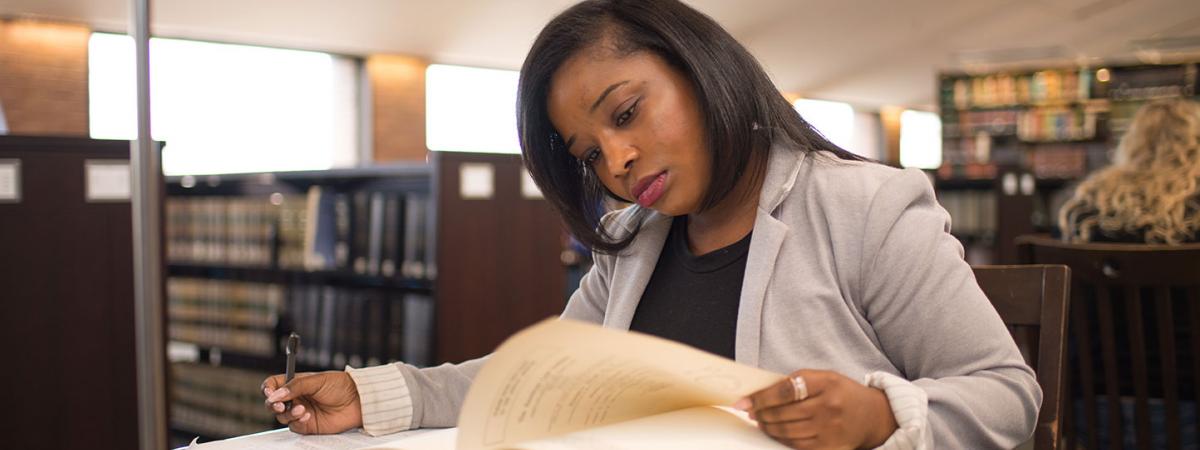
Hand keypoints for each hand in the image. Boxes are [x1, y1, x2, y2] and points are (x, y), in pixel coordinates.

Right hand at [261, 371, 362, 434]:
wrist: (357, 401)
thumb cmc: (340, 386)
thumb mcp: (317, 380)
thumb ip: (295, 386)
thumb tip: (276, 394)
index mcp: (296, 383)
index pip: (274, 385)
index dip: (268, 389)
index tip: (269, 392)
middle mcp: (296, 398)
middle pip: (272, 403)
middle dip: (272, 404)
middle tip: (279, 405)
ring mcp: (301, 412)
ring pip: (282, 416)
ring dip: (288, 413)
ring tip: (302, 409)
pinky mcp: (308, 425)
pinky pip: (294, 426)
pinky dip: (297, 422)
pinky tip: (307, 416)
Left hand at [734, 369, 897, 449]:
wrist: (873, 416)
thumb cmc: (843, 393)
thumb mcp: (824, 377)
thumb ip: (796, 381)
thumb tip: (763, 393)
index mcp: (826, 383)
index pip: (785, 390)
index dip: (761, 397)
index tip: (744, 401)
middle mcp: (828, 406)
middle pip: (783, 413)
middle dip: (761, 413)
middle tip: (750, 411)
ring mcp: (829, 429)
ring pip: (787, 431)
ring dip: (768, 427)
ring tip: (761, 421)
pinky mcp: (829, 447)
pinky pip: (797, 445)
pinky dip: (781, 439)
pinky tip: (775, 432)